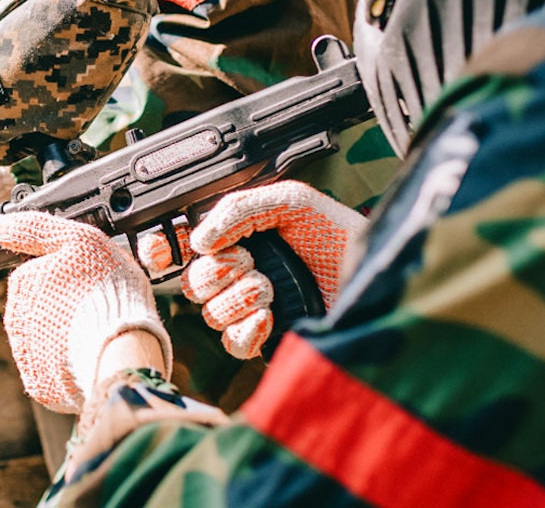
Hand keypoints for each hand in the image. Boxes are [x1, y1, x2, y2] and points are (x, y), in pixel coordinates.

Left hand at [0, 211, 171, 413]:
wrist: (122, 348)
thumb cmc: (105, 289)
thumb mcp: (77, 238)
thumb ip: (35, 228)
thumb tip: (0, 226)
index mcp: (22, 283)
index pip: (36, 273)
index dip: (65, 275)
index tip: (85, 280)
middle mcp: (16, 320)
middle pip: (39, 308)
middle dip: (62, 307)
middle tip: (93, 307)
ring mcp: (26, 355)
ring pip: (45, 340)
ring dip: (64, 336)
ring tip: (94, 332)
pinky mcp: (40, 385)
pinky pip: (53, 371)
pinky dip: (68, 365)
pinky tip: (88, 355)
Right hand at [179, 181, 368, 358]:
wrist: (380, 278)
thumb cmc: (343, 236)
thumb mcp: (291, 201)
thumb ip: (239, 208)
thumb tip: (199, 239)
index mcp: (240, 237)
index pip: (186, 244)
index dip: (164, 248)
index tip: (163, 251)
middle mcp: (242, 272)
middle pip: (193, 281)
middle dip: (215, 272)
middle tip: (249, 262)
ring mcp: (253, 308)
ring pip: (209, 313)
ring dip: (237, 298)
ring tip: (269, 288)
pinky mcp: (267, 340)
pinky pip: (232, 342)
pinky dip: (245, 330)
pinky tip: (269, 316)